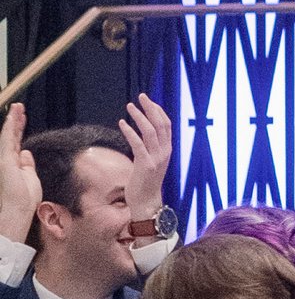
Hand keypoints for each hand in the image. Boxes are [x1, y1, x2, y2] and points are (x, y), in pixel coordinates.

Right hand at [0, 104, 35, 249]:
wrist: (17, 210)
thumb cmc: (25, 200)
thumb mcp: (31, 178)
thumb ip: (28, 164)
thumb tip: (26, 152)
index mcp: (15, 165)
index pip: (17, 143)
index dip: (19, 130)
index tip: (23, 118)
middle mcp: (7, 160)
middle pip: (12, 137)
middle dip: (16, 121)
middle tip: (20, 107)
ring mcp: (4, 159)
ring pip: (8, 135)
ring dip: (14, 120)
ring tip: (18, 106)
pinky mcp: (4, 159)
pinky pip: (7, 138)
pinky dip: (11, 126)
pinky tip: (14, 115)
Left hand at [119, 92, 174, 228]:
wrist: (147, 202)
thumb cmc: (146, 181)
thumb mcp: (152, 161)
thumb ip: (151, 148)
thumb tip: (143, 134)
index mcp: (167, 150)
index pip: (166, 125)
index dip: (158, 111)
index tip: (149, 101)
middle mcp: (165, 152)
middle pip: (160, 124)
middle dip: (151, 108)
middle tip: (141, 96)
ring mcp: (156, 158)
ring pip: (150, 131)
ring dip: (139, 116)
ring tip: (129, 107)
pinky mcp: (145, 165)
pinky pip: (137, 144)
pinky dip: (130, 131)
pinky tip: (122, 123)